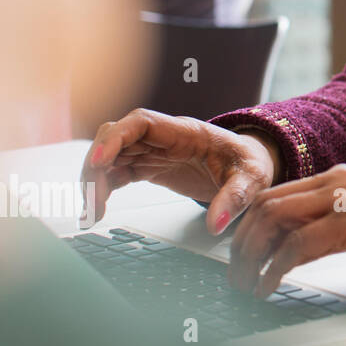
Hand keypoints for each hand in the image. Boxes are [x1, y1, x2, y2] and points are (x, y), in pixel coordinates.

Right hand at [81, 108, 282, 234]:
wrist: (251, 166)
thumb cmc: (251, 163)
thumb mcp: (252, 179)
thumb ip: (235, 198)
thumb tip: (217, 224)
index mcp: (186, 132)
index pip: (141, 122)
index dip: (115, 137)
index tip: (99, 161)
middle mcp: (164, 138)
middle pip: (116, 138)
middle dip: (97, 165)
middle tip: (93, 200)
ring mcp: (154, 152)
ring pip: (111, 156)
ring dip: (96, 180)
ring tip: (93, 211)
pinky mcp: (150, 167)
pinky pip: (117, 173)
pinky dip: (103, 189)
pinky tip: (97, 210)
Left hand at [226, 164, 345, 296]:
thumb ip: (331, 221)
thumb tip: (292, 244)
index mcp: (341, 176)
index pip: (278, 193)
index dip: (250, 224)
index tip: (241, 252)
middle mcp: (339, 179)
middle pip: (268, 204)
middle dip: (242, 242)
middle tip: (235, 272)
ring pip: (275, 221)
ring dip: (252, 257)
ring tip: (246, 283)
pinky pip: (296, 246)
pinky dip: (274, 269)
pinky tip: (270, 285)